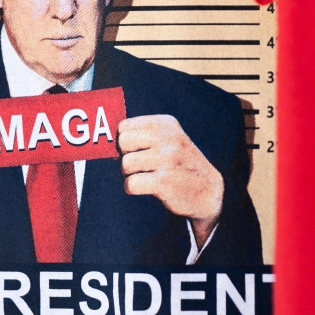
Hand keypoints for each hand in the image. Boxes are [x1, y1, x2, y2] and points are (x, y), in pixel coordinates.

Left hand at [118, 115, 223, 246]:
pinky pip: (130, 184)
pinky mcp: (163, 182)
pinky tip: (147, 188)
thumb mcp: (168, 140)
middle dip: (125, 157)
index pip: (124, 126)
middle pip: (123, 143)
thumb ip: (141, 136)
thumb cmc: (180, 164)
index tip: (134, 151)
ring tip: (146, 176)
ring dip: (130, 174)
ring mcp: (166, 159)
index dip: (124, 141)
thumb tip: (106, 143)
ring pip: (125, 164)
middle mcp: (168, 138)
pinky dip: (133, 188)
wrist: (208, 190)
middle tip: (140, 165)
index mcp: (166, 124)